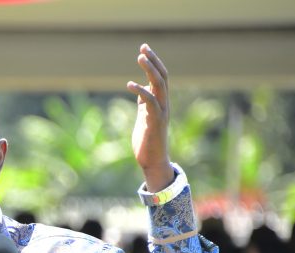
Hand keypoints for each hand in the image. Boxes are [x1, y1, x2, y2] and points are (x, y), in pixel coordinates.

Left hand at [127, 44, 172, 191]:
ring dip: (150, 70)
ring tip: (140, 57)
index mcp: (161, 103)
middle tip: (143, 47)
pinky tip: (130, 84)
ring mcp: (161, 112)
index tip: (144, 48)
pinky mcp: (155, 121)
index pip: (161, 77)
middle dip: (153, 61)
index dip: (154, 62)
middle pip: (162, 77)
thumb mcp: (144, 117)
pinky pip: (150, 102)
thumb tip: (140, 89)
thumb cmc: (147, 141)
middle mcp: (164, 104)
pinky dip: (141, 91)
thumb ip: (144, 103)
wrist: (152, 162)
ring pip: (159, 85)